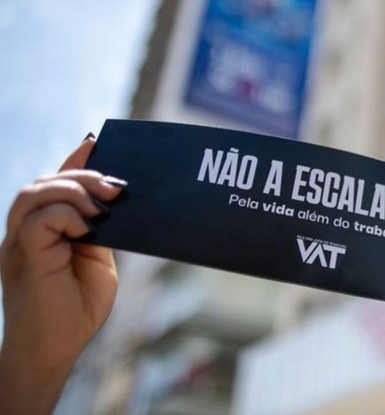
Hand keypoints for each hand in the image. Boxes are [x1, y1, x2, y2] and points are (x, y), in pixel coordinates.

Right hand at [0, 135, 125, 413]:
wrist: (57, 350)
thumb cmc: (77, 310)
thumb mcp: (97, 262)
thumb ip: (98, 233)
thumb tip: (111, 202)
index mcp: (45, 231)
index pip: (54, 185)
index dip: (73, 160)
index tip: (96, 141)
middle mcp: (26, 232)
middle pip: (43, 183)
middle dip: (81, 175)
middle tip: (116, 187)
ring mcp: (20, 244)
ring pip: (33, 194)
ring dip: (73, 190)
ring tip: (104, 204)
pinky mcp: (24, 259)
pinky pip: (37, 221)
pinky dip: (64, 215)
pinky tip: (88, 226)